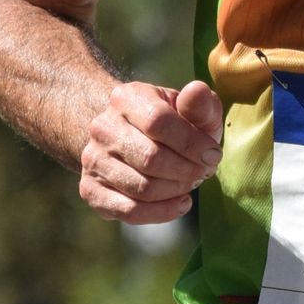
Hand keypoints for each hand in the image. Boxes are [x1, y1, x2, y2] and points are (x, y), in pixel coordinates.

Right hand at [78, 80, 223, 222]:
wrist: (131, 138)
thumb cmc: (171, 124)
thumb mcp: (190, 109)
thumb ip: (200, 102)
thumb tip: (196, 90)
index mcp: (125, 98)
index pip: (158, 121)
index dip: (191, 143)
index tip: (212, 154)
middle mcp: (102, 127)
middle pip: (150, 158)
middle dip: (187, 171)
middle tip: (203, 172)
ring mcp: (93, 160)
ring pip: (142, 188)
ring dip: (176, 191)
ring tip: (191, 183)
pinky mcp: (91, 190)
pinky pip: (130, 211)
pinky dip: (162, 212)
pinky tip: (180, 203)